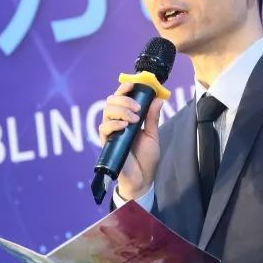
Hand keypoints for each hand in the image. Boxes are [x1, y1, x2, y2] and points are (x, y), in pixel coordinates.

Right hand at [97, 81, 163, 198]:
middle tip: (138, 108)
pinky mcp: (107, 143)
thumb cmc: (146, 158)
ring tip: (135, 119)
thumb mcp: (152, 134)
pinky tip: (125, 126)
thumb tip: (159, 99)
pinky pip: (104, 128)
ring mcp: (111, 132)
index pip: (121, 98)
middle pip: (111, 101)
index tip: (133, 84)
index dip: (124, 89)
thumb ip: (152, 117)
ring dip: (121, 110)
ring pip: (107, 112)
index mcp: (127, 119)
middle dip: (124, 99)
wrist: (142, 178)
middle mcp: (117, 123)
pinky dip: (114, 124)